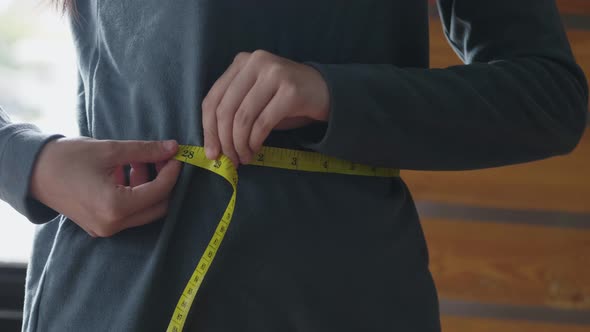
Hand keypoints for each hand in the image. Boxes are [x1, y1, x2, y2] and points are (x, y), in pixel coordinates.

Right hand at [29, 137, 181, 236]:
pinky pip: (129, 213)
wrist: (31, 172)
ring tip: (141, 160)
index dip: (172, 172)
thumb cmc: (66, 158)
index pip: (159, 192)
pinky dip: (136, 194)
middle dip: (165, 182)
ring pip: (144, 211)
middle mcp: (112, 225)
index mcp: (115, 207)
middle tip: (163, 158)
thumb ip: (145, 151)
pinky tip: (129, 170)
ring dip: (150, 187)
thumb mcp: (109, 150)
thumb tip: (173, 148)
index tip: (177, 155)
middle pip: (157, 207)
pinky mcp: (101, 226)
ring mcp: (106, 229)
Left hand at [202, 50, 330, 166]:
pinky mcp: (290, 91)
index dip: (208, 129)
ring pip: (243, 118)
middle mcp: (256, 62)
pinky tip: (256, 149)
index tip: (211, 153)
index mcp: (241, 62)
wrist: (325, 91)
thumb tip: (214, 144)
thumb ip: (233, 110)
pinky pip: (262, 123)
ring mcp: (274, 74)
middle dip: (224, 141)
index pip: (213, 98)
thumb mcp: (255, 96)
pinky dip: (255, 141)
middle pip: (225, 109)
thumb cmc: (285, 98)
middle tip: (229, 159)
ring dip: (240, 145)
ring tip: (244, 158)